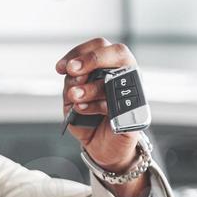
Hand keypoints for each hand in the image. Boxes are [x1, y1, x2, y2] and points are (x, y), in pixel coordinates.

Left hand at [56, 39, 149, 196]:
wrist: (102, 150)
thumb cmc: (88, 121)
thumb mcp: (73, 99)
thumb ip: (72, 84)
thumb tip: (74, 73)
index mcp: (110, 67)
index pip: (99, 46)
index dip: (79, 52)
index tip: (61, 67)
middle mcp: (125, 76)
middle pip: (117, 52)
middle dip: (91, 59)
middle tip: (72, 71)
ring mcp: (133, 93)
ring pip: (115, 78)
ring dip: (88, 87)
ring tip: (74, 97)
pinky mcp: (135, 112)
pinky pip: (115, 103)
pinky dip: (94, 105)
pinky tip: (82, 110)